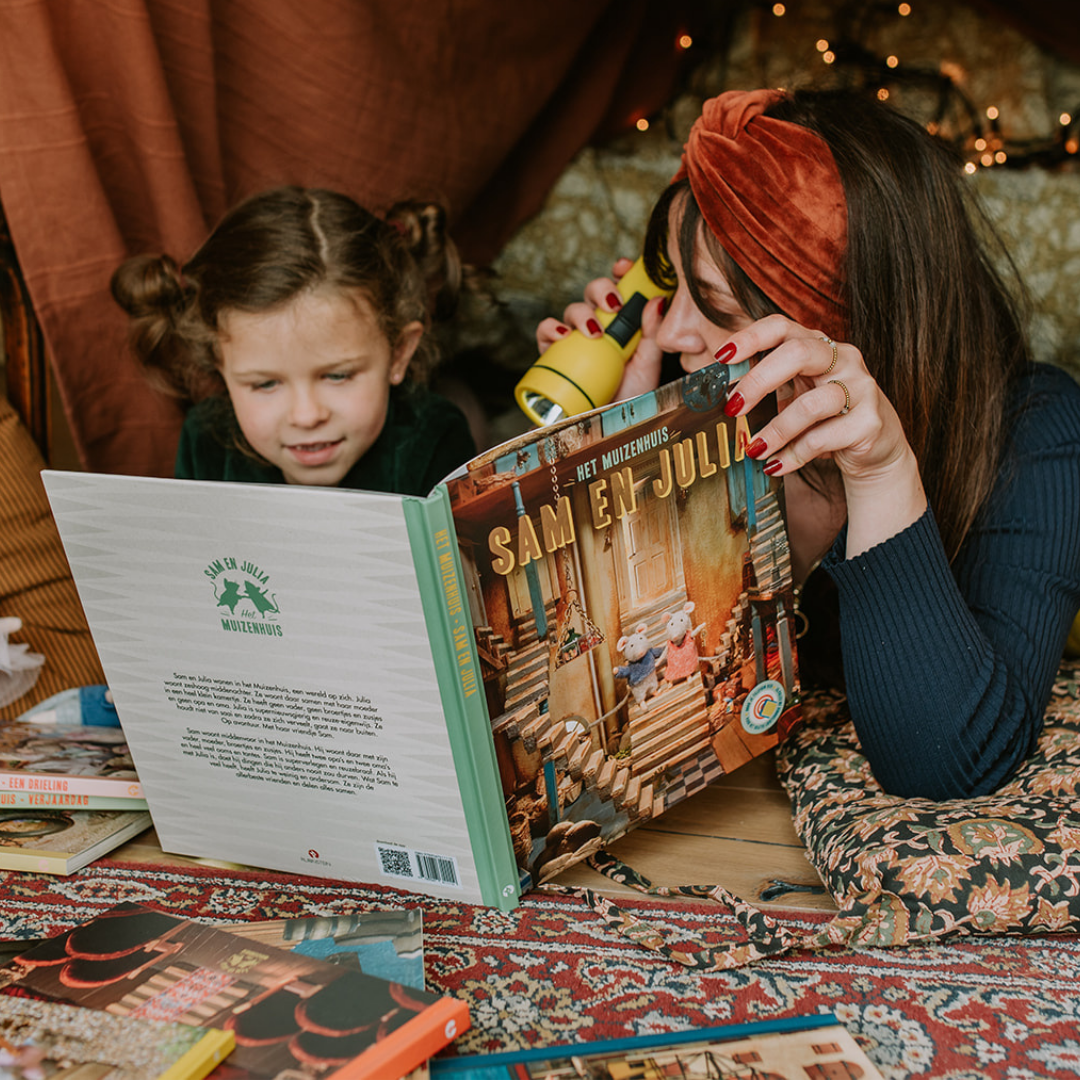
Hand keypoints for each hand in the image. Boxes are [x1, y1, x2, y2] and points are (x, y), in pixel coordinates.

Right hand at [535, 258, 667, 401]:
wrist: (609, 423)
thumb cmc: (631, 392)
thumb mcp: (649, 362)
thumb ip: (653, 332)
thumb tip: (656, 301)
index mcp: (623, 320)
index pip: (619, 286)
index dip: (619, 271)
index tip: (623, 267)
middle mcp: (598, 324)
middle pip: (594, 292)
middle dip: (601, 289)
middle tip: (614, 304)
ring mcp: (576, 338)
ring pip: (572, 309)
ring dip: (581, 312)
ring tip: (594, 331)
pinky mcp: (556, 354)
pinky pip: (546, 333)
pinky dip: (551, 329)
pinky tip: (563, 336)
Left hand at [719, 314, 927, 557]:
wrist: (877, 451)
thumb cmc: (827, 420)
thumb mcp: (797, 396)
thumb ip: (768, 392)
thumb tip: (721, 401)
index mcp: (819, 346)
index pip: (782, 327)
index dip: (750, 337)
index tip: (720, 357)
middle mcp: (844, 359)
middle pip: (798, 353)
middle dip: (758, 381)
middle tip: (732, 408)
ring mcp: (861, 388)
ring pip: (810, 404)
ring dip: (775, 430)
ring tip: (753, 449)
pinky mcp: (869, 422)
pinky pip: (822, 439)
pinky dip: (793, 455)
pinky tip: (777, 465)